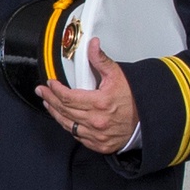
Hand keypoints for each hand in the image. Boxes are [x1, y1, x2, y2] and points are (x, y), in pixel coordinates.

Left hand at [36, 37, 140, 151]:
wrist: (148, 119)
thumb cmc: (134, 98)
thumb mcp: (118, 75)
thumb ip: (101, 60)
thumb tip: (92, 45)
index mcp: (100, 103)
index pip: (68, 97)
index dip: (55, 90)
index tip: (50, 84)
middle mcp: (96, 121)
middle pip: (64, 110)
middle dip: (50, 99)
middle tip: (42, 92)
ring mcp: (97, 135)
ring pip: (68, 125)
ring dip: (55, 113)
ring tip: (48, 104)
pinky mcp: (99, 145)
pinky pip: (77, 136)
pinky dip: (69, 126)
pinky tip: (64, 118)